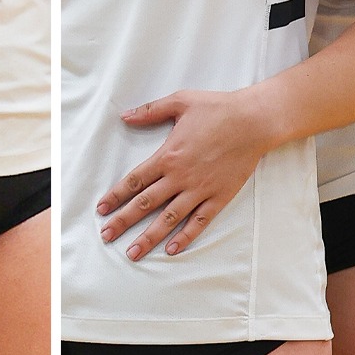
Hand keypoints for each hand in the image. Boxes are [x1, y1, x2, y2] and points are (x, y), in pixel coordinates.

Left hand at [95, 89, 278, 260]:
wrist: (253, 121)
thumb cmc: (217, 109)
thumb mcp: (179, 101)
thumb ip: (150, 111)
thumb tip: (124, 116)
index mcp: (167, 155)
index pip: (134, 181)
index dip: (115, 196)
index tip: (101, 210)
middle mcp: (180, 177)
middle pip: (145, 204)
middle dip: (123, 221)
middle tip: (106, 236)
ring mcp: (199, 189)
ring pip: (169, 218)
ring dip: (149, 236)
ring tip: (132, 253)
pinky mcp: (219, 197)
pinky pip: (199, 221)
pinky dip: (185, 237)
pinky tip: (171, 250)